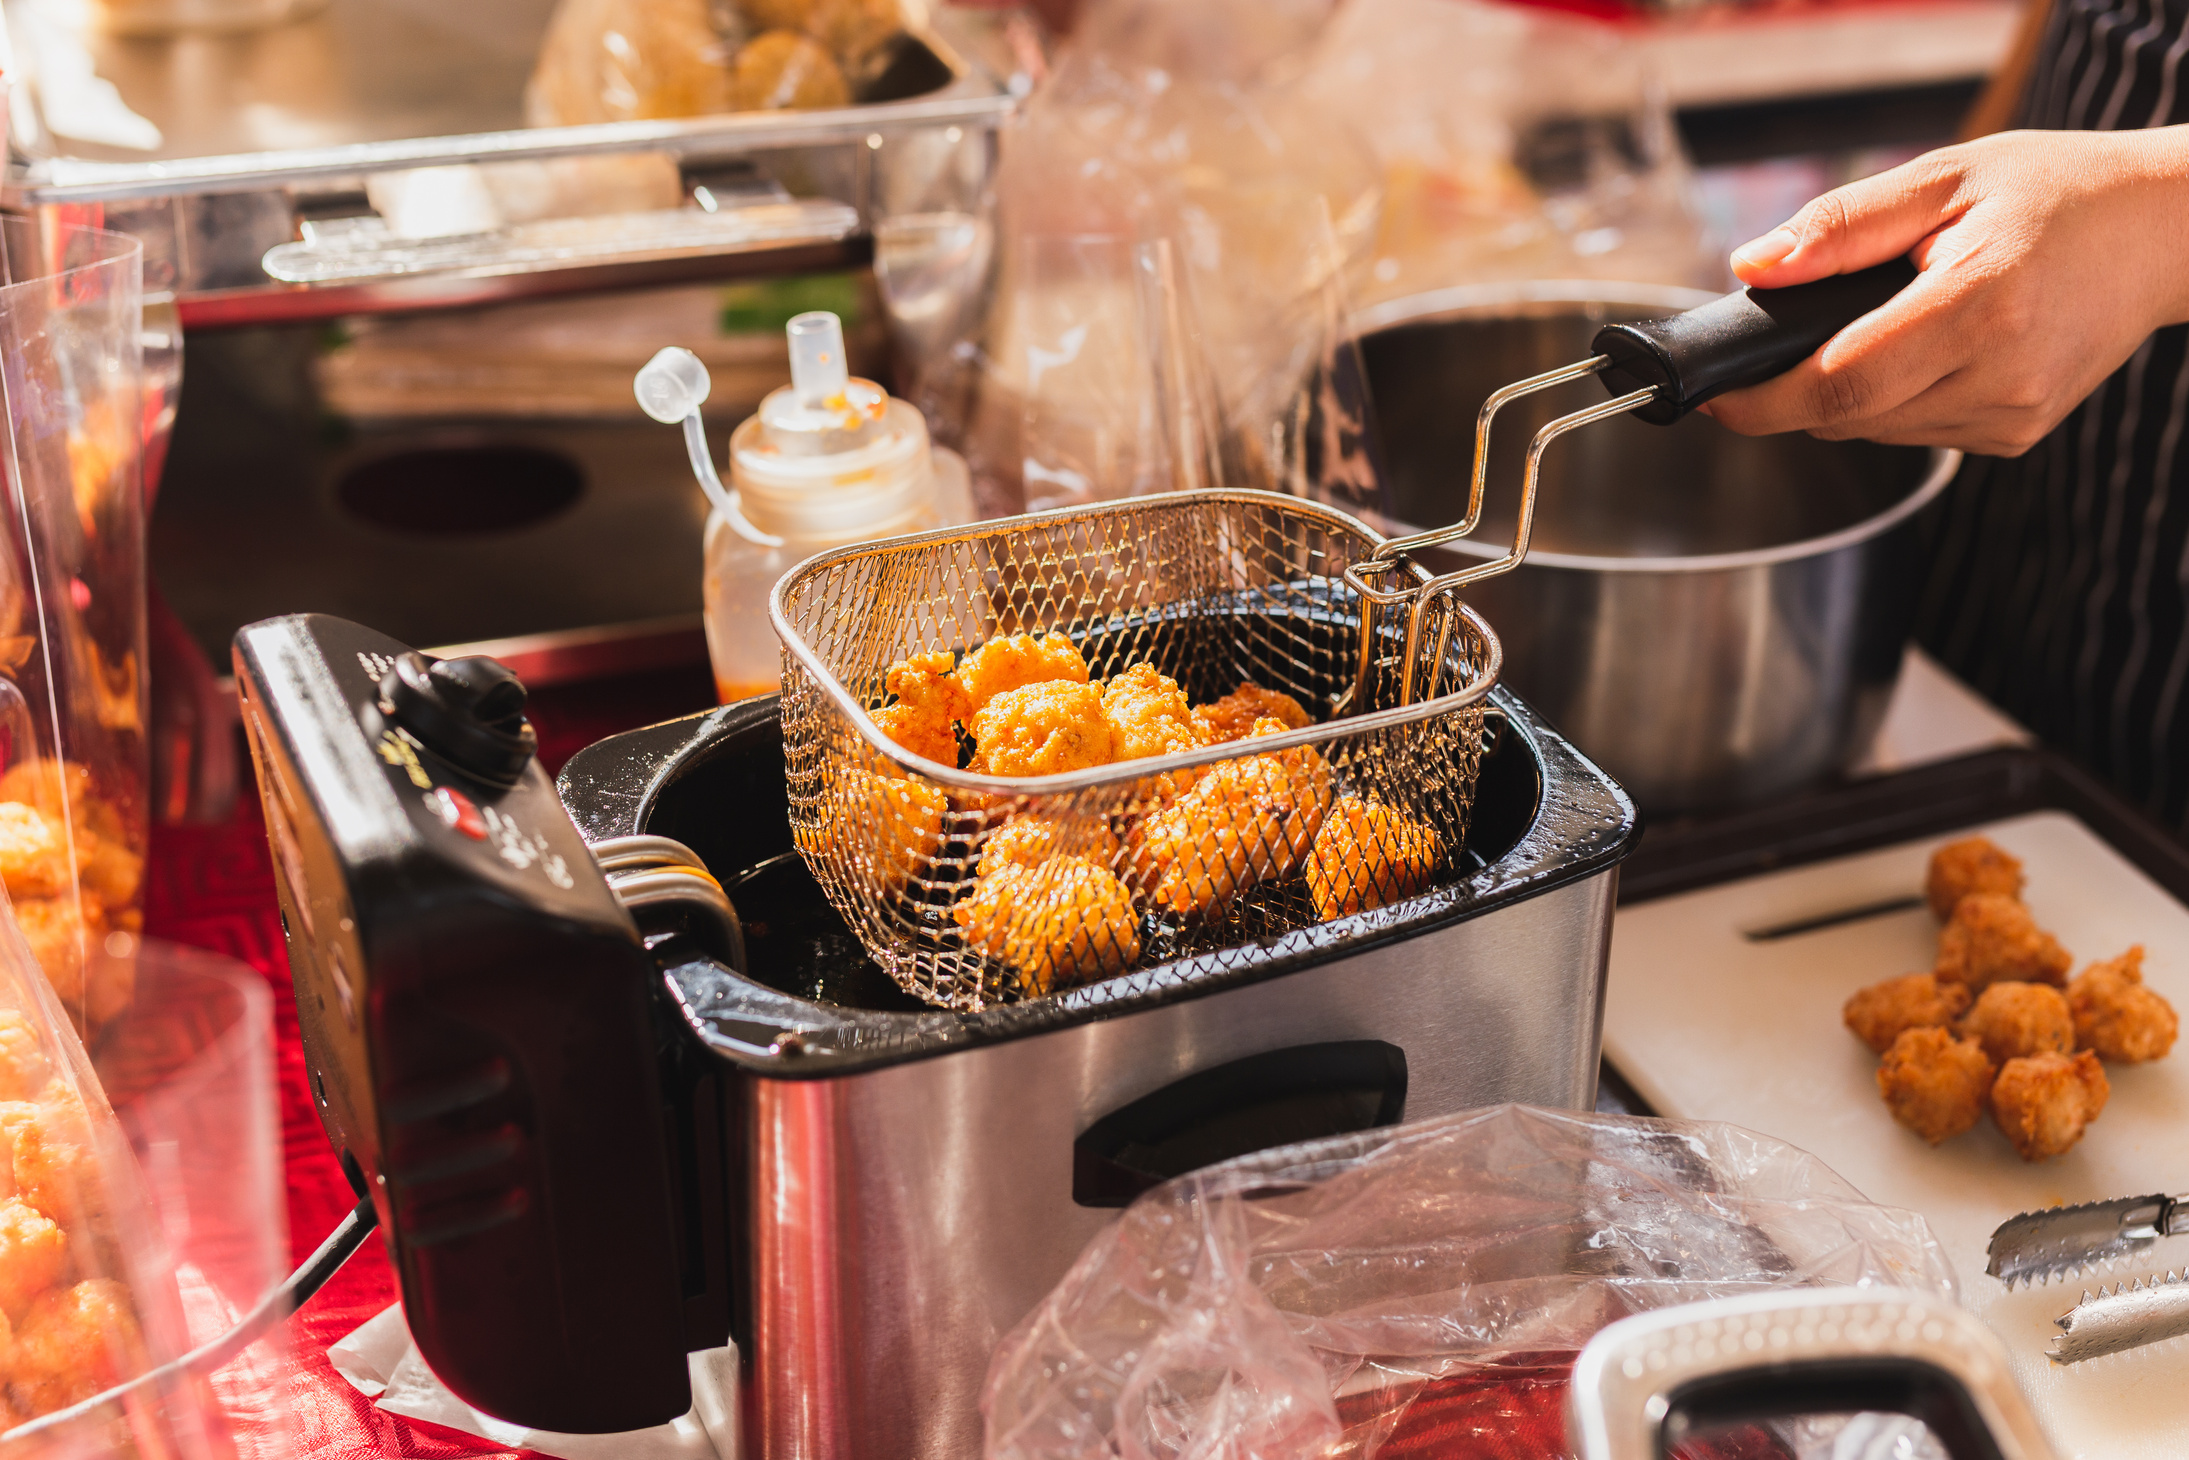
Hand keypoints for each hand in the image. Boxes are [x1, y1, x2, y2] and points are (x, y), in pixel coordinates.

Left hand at [1701, 126, 2188, 455]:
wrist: (2163, 231)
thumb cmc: (2058, 192)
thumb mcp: (1944, 178)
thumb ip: (1840, 227)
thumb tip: (1753, 267)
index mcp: (1981, 305)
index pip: (1840, 385)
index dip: (1764, 402)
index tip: (1717, 396)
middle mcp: (2002, 374)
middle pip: (1848, 417)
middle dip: (1796, 389)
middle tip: (1790, 337)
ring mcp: (2013, 414)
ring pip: (1876, 431)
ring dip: (1847, 393)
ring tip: (1881, 324)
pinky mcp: (2016, 434)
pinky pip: (1916, 432)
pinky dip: (1894, 400)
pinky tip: (1927, 349)